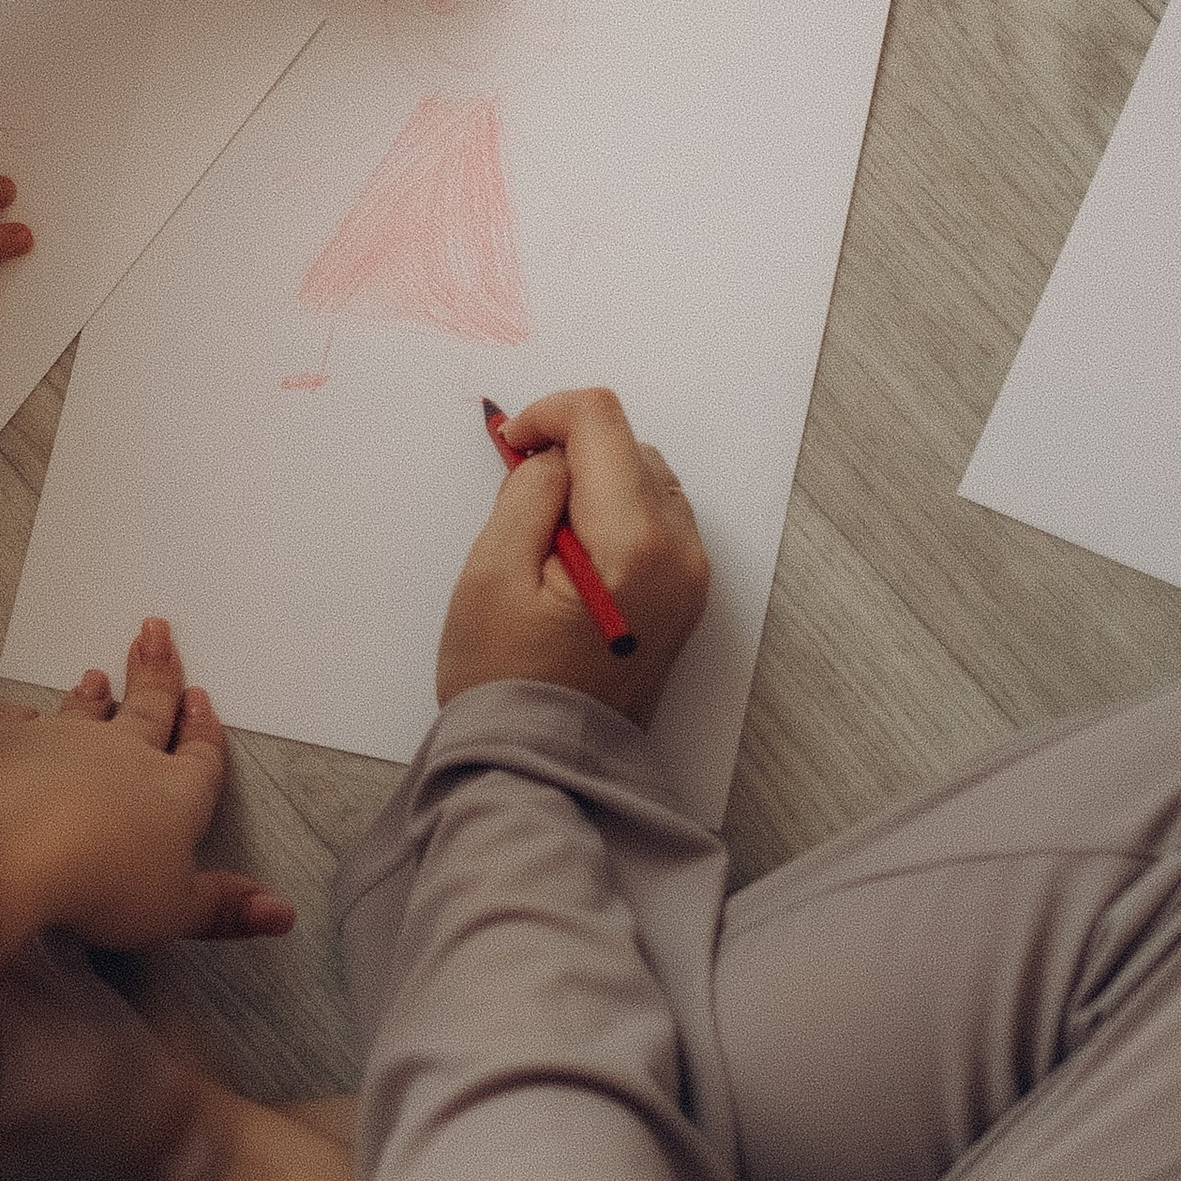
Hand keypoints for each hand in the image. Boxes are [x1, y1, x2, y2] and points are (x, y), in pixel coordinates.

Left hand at [0, 619, 293, 966]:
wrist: (12, 847)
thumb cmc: (98, 880)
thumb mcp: (174, 912)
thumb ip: (223, 909)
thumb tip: (278, 914)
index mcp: (172, 794)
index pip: (198, 759)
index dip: (203, 732)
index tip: (201, 702)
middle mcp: (119, 755)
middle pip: (146, 708)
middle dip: (156, 673)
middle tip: (156, 634)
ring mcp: (58, 741)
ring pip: (82, 711)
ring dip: (93, 694)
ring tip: (96, 675)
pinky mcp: (2, 742)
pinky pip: (12, 722)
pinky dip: (17, 718)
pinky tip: (18, 715)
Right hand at [435, 386, 708, 723]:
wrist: (543, 763)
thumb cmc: (504, 680)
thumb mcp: (489, 573)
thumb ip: (527, 495)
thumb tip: (553, 457)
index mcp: (634, 544)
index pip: (602, 422)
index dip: (547, 416)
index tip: (510, 447)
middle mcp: (681, 555)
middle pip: (630, 448)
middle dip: (572, 456)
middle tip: (520, 503)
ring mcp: (691, 579)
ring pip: (646, 481)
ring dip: (595, 486)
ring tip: (545, 543)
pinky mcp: (686, 597)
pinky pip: (656, 522)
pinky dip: (614, 517)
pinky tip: (572, 560)